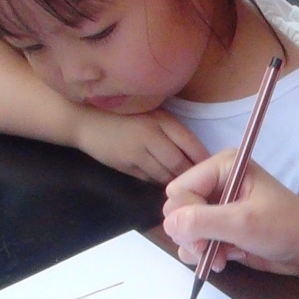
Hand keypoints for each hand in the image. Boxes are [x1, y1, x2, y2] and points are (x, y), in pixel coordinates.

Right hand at [75, 109, 207, 184]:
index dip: (203, 158)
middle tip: (204, 183)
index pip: (190, 144)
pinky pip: (150, 180)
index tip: (214, 166)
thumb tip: (196, 151)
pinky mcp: (125, 168)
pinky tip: (167, 185)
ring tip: (189, 187)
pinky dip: (160, 183)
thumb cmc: (122, 112)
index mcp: (160, 120)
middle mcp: (150, 137)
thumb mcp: (151, 111)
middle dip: (193, 175)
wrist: (85, 119)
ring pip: (165, 175)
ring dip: (178, 182)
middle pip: (179, 164)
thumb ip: (172, 128)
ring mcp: (136, 154)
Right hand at [161, 149, 298, 274]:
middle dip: (191, 235)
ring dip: (198, 248)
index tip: (207, 234)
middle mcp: (216, 183)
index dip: (187, 215)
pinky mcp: (220, 228)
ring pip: (183, 229)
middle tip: (211, 249)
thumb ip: (203, 221)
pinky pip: (195, 242)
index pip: (179, 190)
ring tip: (222, 256)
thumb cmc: (285, 227)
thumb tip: (169, 225)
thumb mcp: (243, 223)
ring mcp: (217, 207)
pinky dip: (205, 255)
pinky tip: (225, 259)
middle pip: (177, 210)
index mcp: (223, 167)